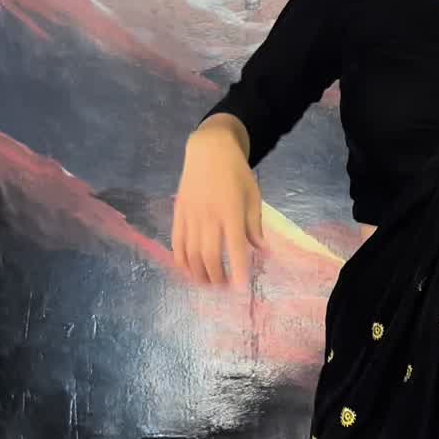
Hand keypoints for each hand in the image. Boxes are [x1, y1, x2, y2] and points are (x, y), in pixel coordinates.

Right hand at [172, 120, 264, 289]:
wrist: (209, 150)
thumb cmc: (237, 173)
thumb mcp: (253, 195)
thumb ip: (255, 224)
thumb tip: (261, 249)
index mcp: (231, 211)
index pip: (235, 247)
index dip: (238, 270)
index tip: (241, 288)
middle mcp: (209, 216)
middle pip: (210, 255)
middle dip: (216, 276)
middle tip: (223, 287)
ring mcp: (191, 215)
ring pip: (191, 253)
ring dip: (198, 273)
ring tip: (207, 283)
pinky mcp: (179, 213)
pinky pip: (177, 242)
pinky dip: (181, 260)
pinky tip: (187, 270)